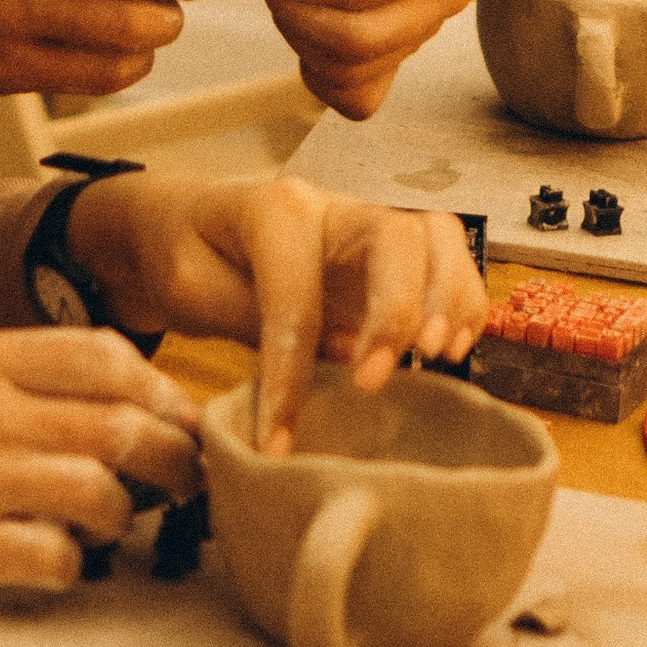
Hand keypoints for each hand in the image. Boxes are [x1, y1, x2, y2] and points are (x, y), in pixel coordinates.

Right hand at [0, 329, 204, 621]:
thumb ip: (49, 390)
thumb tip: (163, 407)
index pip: (105, 355)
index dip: (163, 392)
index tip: (186, 424)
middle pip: (116, 425)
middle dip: (171, 460)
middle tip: (187, 484)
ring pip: (95, 492)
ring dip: (122, 517)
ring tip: (113, 527)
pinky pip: (54, 557)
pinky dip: (73, 565)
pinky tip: (60, 563)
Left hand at [68, 172, 487, 448]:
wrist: (183, 223)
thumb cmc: (184, 253)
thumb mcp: (189, 287)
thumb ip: (251, 317)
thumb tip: (323, 363)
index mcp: (274, 208)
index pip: (296, 291)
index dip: (290, 373)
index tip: (278, 440)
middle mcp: (333, 205)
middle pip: (396, 235)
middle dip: (398, 310)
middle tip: (376, 381)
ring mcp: (368, 223)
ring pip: (438, 235)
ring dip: (450, 297)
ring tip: (437, 357)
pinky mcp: (389, 253)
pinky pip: (448, 258)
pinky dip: (463, 300)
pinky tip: (451, 349)